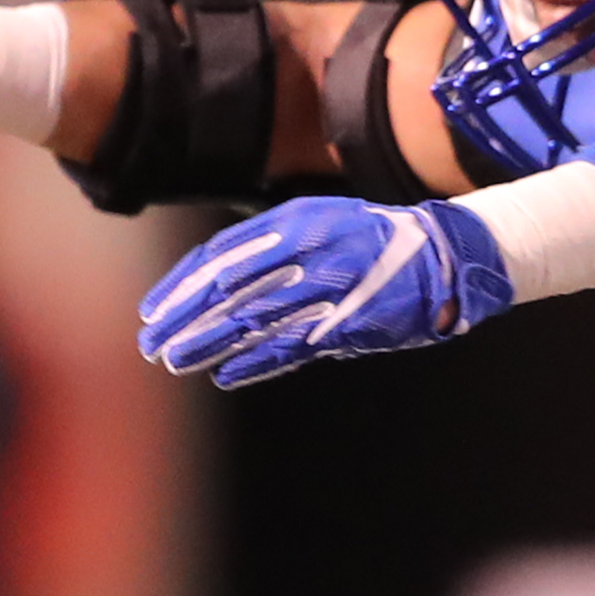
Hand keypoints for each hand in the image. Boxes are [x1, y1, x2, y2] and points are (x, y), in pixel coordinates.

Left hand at [140, 197, 511, 387]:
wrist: (443, 255)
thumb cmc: (373, 240)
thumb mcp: (319, 223)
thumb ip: (273, 247)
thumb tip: (218, 279)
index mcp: (294, 220)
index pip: (221, 256)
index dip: (182, 285)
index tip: (153, 311)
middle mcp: (306, 248)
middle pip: (228, 288)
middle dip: (185, 318)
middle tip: (151, 345)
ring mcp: (327, 285)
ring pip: (253, 318)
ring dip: (210, 342)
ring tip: (176, 361)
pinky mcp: (347, 321)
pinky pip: (292, 344)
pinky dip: (256, 360)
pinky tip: (226, 375)